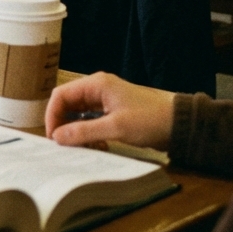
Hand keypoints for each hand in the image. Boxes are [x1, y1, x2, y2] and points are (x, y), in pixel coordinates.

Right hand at [45, 72, 175, 150]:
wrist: (180, 124)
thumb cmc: (150, 120)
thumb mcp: (115, 127)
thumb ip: (84, 131)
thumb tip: (57, 136)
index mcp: (96, 84)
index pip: (61, 95)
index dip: (52, 115)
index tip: (52, 137)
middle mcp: (97, 89)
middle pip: (67, 105)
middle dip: (64, 125)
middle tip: (65, 145)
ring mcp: (105, 100)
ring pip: (78, 115)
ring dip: (77, 131)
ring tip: (84, 147)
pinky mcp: (112, 112)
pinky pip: (90, 121)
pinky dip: (89, 134)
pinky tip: (98, 145)